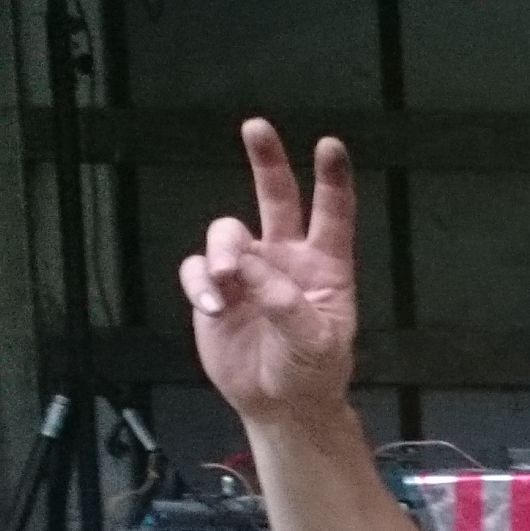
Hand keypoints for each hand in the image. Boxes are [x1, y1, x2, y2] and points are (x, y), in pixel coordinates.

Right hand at [179, 122, 360, 424]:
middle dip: (267, 161)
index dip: (332, 180)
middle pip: (275, 198)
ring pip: (227, 232)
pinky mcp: (215, 290)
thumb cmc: (312, 371)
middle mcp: (286, 259)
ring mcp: (248, 271)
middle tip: (257, 127)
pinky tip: (210, 305)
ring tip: (226, 285)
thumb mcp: (315, 341)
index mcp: (325, 267)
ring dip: (222, 250)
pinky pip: (197, 268)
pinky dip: (199, 281)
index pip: (332, 215)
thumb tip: (245, 264)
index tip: (331, 146)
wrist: (280, 402)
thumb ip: (285, 302)